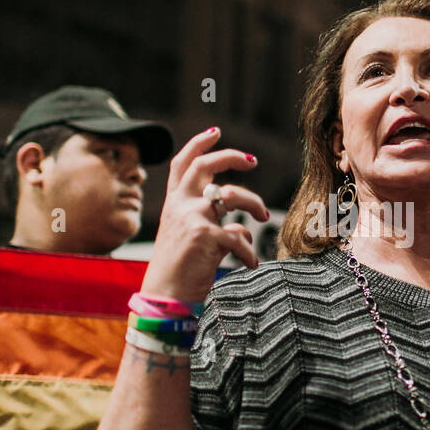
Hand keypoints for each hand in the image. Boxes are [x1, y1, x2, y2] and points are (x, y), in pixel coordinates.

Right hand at [140, 127, 269, 303]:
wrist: (164, 297)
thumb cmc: (178, 271)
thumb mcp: (188, 239)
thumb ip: (210, 224)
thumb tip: (242, 226)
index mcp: (174, 204)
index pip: (181, 164)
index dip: (198, 144)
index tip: (215, 131)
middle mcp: (180, 205)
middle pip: (205, 165)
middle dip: (230, 156)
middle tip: (252, 159)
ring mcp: (192, 217)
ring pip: (233, 195)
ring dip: (254, 203)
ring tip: (265, 215)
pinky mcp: (205, 235)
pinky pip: (240, 236)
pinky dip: (249, 252)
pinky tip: (250, 264)